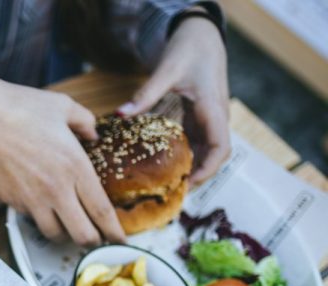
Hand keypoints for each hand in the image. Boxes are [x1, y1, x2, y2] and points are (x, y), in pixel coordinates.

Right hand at [0, 68, 124, 244]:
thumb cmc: (20, 108)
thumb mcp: (63, 106)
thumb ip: (85, 122)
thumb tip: (93, 134)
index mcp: (76, 166)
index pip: (102, 211)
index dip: (114, 231)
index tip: (120, 240)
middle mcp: (57, 189)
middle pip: (82, 234)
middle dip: (94, 241)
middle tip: (97, 239)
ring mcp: (33, 199)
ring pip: (56, 234)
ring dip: (66, 234)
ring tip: (69, 227)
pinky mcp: (13, 202)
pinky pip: (33, 220)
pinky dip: (42, 219)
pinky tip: (44, 208)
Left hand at [117, 16, 229, 183]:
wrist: (201, 35)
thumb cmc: (189, 48)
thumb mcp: (167, 70)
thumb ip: (145, 94)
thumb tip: (120, 114)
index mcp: (213, 109)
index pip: (220, 148)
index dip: (207, 170)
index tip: (187, 185)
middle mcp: (216, 118)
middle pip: (214, 156)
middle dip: (197, 176)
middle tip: (170, 194)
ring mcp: (209, 119)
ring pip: (206, 151)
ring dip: (190, 169)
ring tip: (166, 187)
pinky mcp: (200, 118)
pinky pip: (196, 143)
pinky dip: (185, 156)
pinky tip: (164, 167)